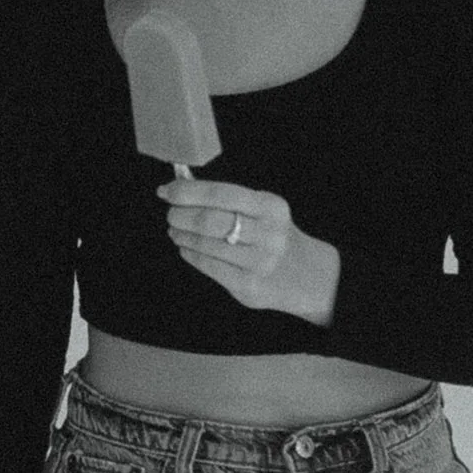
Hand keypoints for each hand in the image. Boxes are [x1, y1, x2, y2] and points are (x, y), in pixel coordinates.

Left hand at [160, 177, 339, 322]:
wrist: (306, 275)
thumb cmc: (273, 235)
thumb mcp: (264, 210)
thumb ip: (229, 200)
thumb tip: (182, 188)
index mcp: (270, 207)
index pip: (221, 193)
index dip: (188, 191)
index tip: (166, 190)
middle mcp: (268, 233)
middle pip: (210, 220)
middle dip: (181, 215)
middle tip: (171, 214)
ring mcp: (259, 261)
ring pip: (207, 244)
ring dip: (183, 236)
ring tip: (175, 231)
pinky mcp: (249, 284)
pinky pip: (209, 266)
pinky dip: (191, 254)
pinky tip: (186, 248)